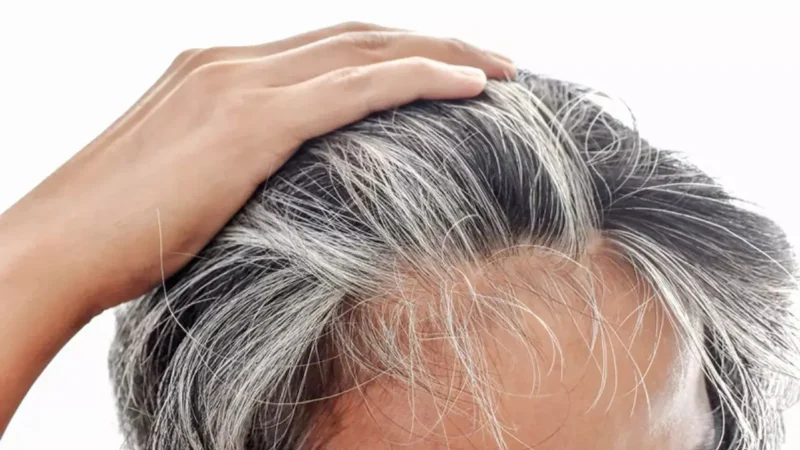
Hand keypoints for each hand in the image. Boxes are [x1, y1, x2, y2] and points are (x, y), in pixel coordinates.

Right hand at [0, 22, 514, 316]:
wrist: (54, 251)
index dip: (390, 53)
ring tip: (500, 69)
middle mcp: (230, 63)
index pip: (325, 49)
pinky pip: (358, 88)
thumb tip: (289, 186)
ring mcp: (240, 84)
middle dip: (430, 43)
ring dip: (442, 54)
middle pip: (356, 36)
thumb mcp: (190, 183)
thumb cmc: (118, 234)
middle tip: (489, 60)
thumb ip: (240, 165)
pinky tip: (473, 85)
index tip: (441, 68)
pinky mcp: (251, 121)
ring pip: (367, 51)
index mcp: (216, 74)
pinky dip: (422, 79)